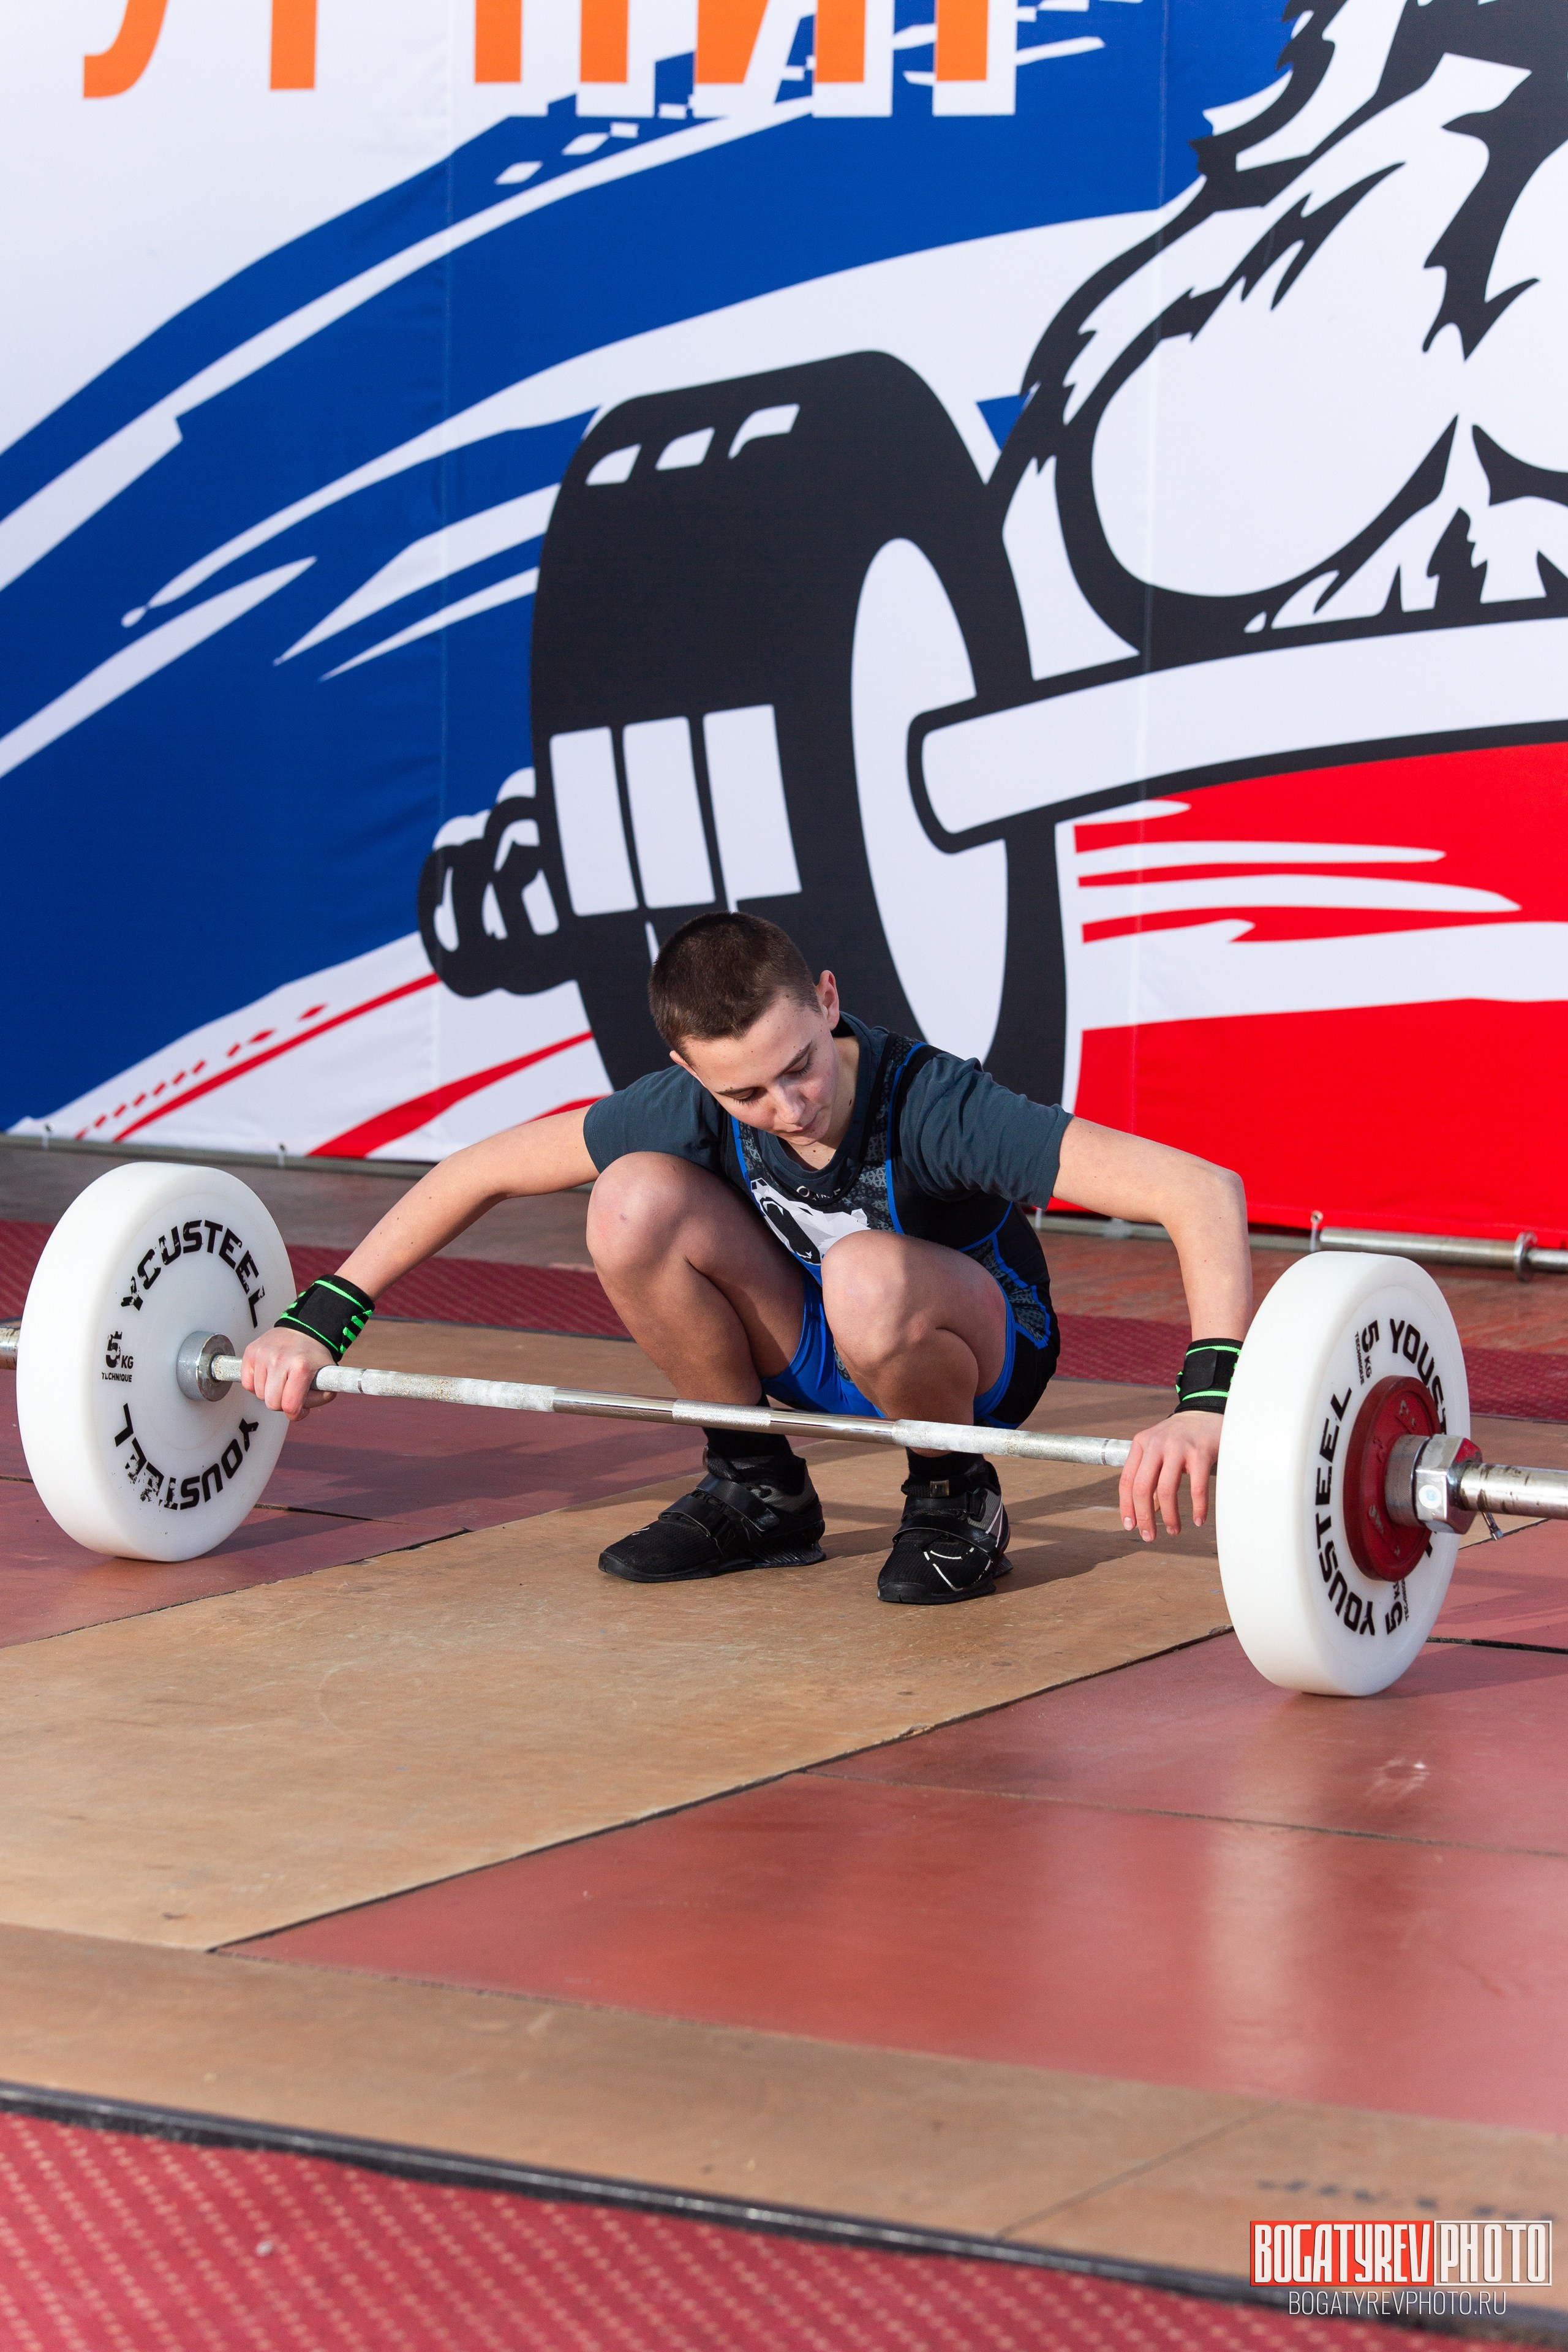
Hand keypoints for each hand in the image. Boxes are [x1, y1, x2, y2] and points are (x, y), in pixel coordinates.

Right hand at [241, 1327, 334, 1420]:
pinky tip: (269, 1376)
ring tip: (281, 1381)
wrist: (305, 1330)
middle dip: (281, 1404)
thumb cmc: (314, 1357)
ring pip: (259, 1394)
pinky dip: (256, 1385)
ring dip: (269, 1393)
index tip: (299, 1410)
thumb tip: (299, 1411)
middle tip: (289, 1393)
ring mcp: (263, 1355)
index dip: (295, 1414)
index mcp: (301, 1367)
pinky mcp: (251, 1352)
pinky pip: (247, 1383)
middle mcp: (279, 1359)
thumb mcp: (328, 1379)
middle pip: (271, 1403)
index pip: (290, 1405)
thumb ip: (319, 1399)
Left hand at [1118, 1409, 1222, 1541]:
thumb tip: (1148, 1512)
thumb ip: (1150, 1478)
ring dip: (1170, 1517)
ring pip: (1166, 1490)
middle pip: (1142, 1487)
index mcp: (1141, 1444)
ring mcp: (1178, 1447)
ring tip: (1174, 1530)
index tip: (1130, 1526)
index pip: (1127, 1480)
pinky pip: (1196, 1487)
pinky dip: (1197, 1508)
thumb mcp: (1158, 1452)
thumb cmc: (1180, 1438)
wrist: (1207, 1414)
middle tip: (1150, 1536)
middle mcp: (1156, 1444)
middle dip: (1145, 1517)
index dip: (1126, 1506)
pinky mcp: (1200, 1452)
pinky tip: (1198, 1520)